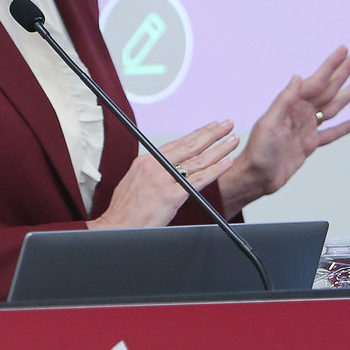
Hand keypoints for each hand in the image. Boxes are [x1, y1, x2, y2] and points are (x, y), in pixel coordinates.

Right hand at [87, 121, 238, 229]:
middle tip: (227, 124)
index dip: (196, 134)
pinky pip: (198, 181)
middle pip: (190, 145)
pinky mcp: (171, 196)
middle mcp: (156, 166)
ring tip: (232, 140)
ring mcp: (164, 180)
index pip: (178, 143)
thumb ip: (153, 172)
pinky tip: (226, 163)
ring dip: (218, 148)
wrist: (117, 225)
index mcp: (147, 161)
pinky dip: (214, 170)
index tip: (210, 127)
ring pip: (197, 160)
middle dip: (211, 133)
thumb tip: (168, 168)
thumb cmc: (124, 208)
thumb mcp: (135, 181)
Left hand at [219, 46, 349, 215]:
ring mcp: (307, 128)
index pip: (317, 81)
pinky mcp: (310, 144)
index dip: (331, 65)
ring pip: (334, 107)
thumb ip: (284, 100)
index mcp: (292, 105)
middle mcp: (301, 113)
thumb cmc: (258, 150)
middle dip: (344, 72)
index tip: (344, 50)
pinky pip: (332, 133)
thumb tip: (298, 77)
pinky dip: (346, 126)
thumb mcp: (269, 123)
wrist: (257, 176)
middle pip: (329, 88)